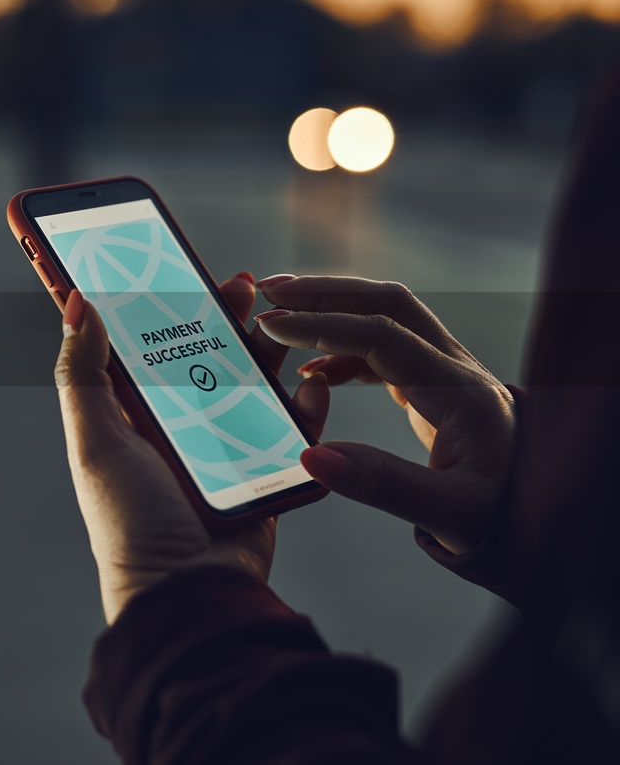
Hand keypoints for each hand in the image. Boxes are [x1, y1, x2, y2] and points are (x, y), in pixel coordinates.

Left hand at [55, 274, 329, 623]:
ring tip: (282, 320)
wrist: (187, 594)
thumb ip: (83, 372)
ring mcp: (225, 447)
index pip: (145, 343)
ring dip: (269, 349)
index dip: (158, 302)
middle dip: (224, 314)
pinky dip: (305, 405)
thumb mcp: (95, 439)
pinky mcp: (266, 471)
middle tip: (242, 282)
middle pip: (206, 353)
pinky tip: (309, 383)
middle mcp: (178, 425)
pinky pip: (292, 428)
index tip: (173, 260)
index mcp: (132, 414)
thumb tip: (75, 300)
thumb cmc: (130, 521)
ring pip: (252, 382)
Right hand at [253, 275, 515, 556]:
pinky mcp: (437, 385)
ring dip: (332, 309)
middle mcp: (456, 368)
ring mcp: (448, 371)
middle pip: (388, 302)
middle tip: (269, 291)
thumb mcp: (447, 514)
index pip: (382, 334)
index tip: (272, 326)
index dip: (323, 325)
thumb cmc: (496, 517)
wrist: (539, 517)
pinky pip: (385, 347)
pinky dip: (342, 347)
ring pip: (386, 316)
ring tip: (280, 317)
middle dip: (325, 291)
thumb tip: (311, 457)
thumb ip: (382, 485)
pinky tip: (311, 372)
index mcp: (459, 391)